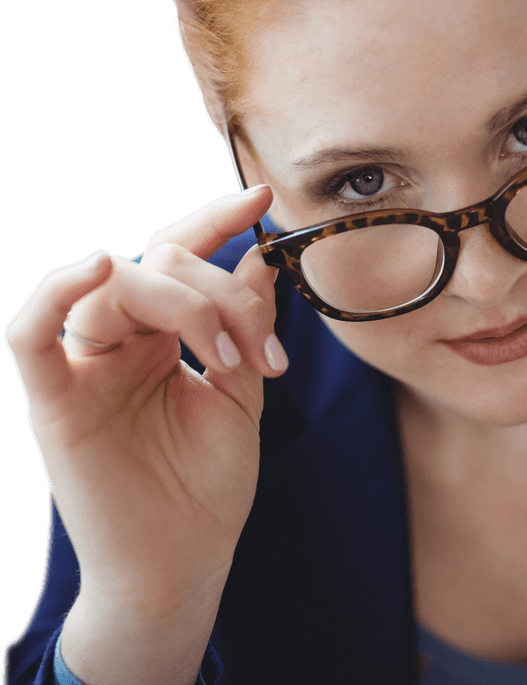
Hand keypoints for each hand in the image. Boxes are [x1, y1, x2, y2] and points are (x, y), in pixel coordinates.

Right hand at [5, 186, 286, 618]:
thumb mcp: (243, 392)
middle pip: (158, 265)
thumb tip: (263, 256)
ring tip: (226, 357)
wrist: (185, 562)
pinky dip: (56, 294)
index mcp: (162, 336)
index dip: (216, 221)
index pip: (178, 256)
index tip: (263, 197)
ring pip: (113, 288)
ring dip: (182, 304)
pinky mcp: (54, 403)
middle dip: (221, 293)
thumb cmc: (208, 484)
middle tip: (264, 352)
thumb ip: (246, 324)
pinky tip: (98, 266)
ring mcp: (84, 369)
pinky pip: (30, 336)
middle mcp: (120, 342)